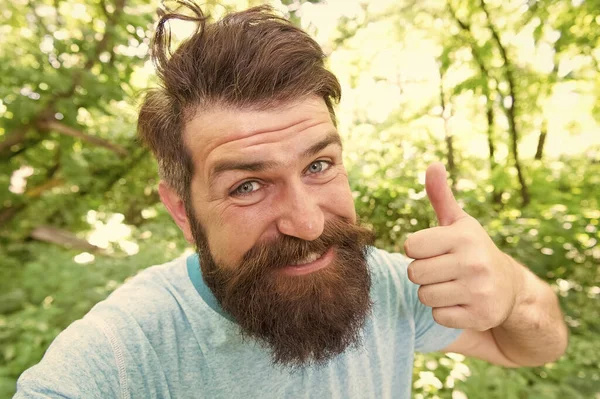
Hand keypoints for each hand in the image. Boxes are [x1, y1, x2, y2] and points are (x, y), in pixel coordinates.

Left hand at [405, 162, 523, 330]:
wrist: (511, 288)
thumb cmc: (473, 250)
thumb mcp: (459, 223)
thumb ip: (440, 196)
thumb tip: (432, 164)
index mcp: (463, 237)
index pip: (411, 246)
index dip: (417, 250)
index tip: (433, 249)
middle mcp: (473, 262)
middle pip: (414, 273)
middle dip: (422, 273)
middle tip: (441, 270)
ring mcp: (479, 291)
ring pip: (424, 296)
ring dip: (432, 293)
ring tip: (451, 285)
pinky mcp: (480, 316)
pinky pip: (438, 315)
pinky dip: (444, 311)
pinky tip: (460, 301)